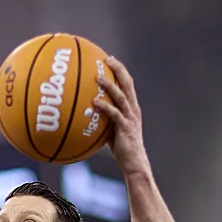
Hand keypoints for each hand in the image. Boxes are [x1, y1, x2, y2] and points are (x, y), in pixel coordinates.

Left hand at [93, 57, 150, 176]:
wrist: (133, 162)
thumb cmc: (122, 147)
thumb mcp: (112, 128)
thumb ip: (104, 118)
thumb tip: (87, 112)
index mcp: (132, 107)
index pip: (128, 84)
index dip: (120, 70)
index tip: (110, 59)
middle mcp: (133, 109)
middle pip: (127, 84)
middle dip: (118, 70)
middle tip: (107, 59)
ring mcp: (130, 118)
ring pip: (121, 96)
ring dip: (109, 85)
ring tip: (97, 77)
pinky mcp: (125, 128)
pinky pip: (114, 114)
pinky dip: (105, 106)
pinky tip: (94, 102)